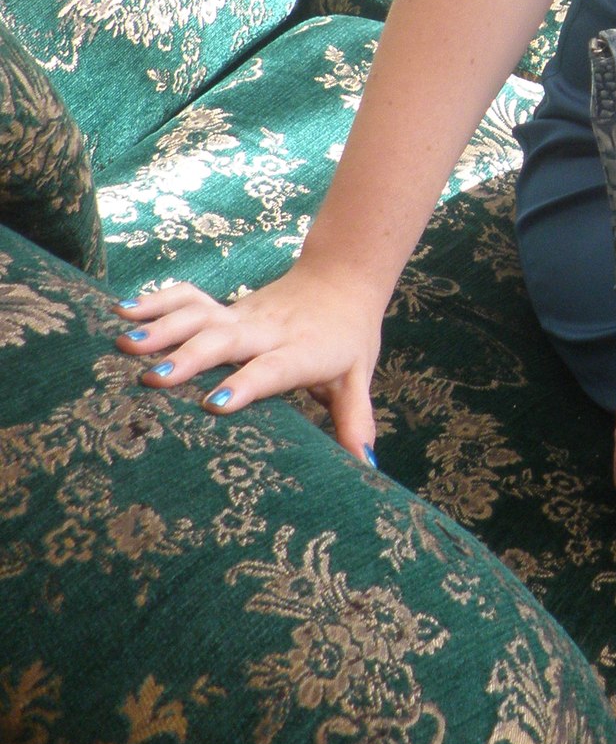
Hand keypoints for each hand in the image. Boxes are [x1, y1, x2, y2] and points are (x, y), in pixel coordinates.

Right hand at [112, 260, 383, 464]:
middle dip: (190, 358)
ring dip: (164, 327)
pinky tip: (123, 310)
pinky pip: (189, 298)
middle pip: (227, 340)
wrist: (343, 277)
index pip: (273, 368)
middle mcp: (268, 331)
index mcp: (301, 351)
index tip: (215, 404)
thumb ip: (355, 421)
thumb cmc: (349, 336)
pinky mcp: (225, 307)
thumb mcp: (356, 378)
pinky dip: (157, 301)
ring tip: (125, 342)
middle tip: (151, 379)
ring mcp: (243, 315)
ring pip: (201, 316)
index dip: (246, 384)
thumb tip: (364, 467)